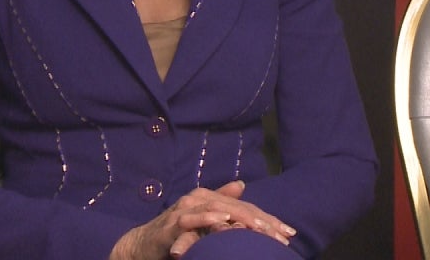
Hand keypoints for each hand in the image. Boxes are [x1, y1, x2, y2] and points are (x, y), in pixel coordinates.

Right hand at [109, 181, 295, 259]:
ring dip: (240, 217)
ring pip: (218, 210)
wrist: (140, 246)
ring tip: (260, 226)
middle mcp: (199, 198)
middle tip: (281, 234)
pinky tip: (224, 220)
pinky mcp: (171, 224)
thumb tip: (241, 184)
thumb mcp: (202, 220)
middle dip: (261, 221)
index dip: (268, 220)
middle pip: (236, 207)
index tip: (288, 233)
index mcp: (209, 198)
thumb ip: (222, 201)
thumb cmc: (175, 233)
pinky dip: (208, 218)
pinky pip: (191, 219)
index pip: (245, 208)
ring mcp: (184, 209)